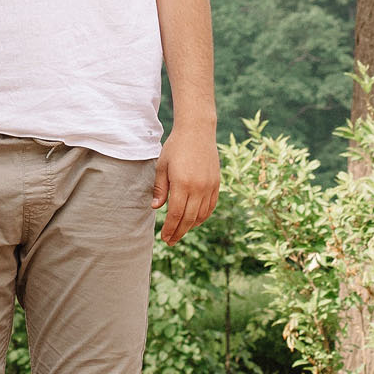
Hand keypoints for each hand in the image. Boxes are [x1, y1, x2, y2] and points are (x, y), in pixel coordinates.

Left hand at [152, 128, 219, 245]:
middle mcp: (198, 187)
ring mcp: (209, 186)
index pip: (176, 214)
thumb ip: (160, 189)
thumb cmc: (175, 147)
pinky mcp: (216, 184)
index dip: (170, 228)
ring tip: (181, 232)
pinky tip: (195, 221)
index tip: (164, 237)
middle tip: (171, 241)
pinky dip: (203, 216)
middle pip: (189, 218)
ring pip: (201, 215)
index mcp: (182, 184)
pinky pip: (211, 206)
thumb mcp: (162, 166)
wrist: (197, 131)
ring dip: (191, 226)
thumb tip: (156, 208)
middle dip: (179, 232)